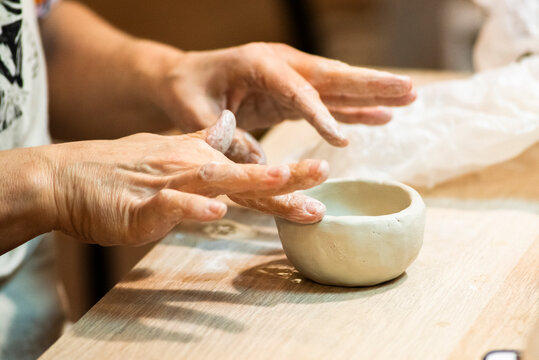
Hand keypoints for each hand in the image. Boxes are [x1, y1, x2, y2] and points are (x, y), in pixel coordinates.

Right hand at [46, 111, 327, 245]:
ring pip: (215, 181)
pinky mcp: (142, 206)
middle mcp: (190, 168)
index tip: (319, 177)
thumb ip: (201, 143)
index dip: (285, 175)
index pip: (249, 168)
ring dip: (250, 180)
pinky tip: (216, 211)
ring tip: (284, 177)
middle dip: (285, 175)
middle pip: (243, 172)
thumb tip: (226, 127)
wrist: (68, 177)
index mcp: (198, 160)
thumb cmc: (120, 169)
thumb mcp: (167, 150)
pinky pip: (171, 206)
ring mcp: (167, 184)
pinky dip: (193, 208)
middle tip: (322, 172)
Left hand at [147, 42, 415, 162]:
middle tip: (410, 88)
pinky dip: (354, 110)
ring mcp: (291, 76)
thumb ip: (223, 136)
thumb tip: (257, 164)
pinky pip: (329, 101)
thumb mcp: (193, 113)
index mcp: (258, 64)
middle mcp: (282, 64)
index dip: (320, 114)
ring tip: (410, 96)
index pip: (297, 90)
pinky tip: (381, 115)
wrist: (185, 76)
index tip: (341, 141)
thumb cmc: (187, 91)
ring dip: (373, 93)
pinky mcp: (293, 92)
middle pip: (332, 76)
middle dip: (371, 85)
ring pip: (338, 86)